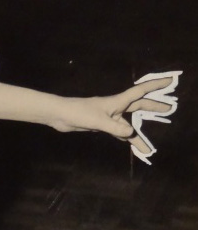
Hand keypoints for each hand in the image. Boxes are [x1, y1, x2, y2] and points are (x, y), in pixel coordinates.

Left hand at [52, 76, 176, 156]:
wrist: (59, 115)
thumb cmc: (77, 113)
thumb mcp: (98, 121)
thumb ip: (114, 128)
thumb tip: (131, 133)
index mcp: (116, 102)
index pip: (140, 92)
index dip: (155, 87)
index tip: (170, 81)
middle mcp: (115, 108)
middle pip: (138, 107)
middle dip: (153, 108)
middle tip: (168, 110)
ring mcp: (108, 117)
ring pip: (127, 124)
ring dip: (137, 134)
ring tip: (147, 147)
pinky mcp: (100, 125)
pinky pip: (117, 132)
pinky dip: (123, 137)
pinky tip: (128, 141)